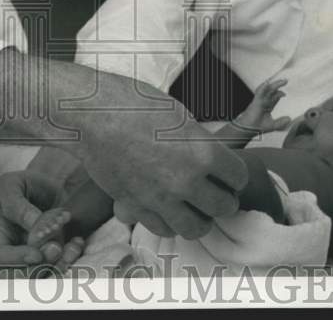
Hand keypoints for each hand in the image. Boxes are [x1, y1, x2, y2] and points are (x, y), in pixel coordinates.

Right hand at [0, 171, 84, 272]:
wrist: (51, 187)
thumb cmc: (25, 184)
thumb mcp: (13, 184)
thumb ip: (16, 204)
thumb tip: (31, 223)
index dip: (16, 259)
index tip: (36, 254)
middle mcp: (13, 250)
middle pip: (22, 270)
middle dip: (41, 263)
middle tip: (56, 248)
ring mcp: (34, 255)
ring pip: (43, 273)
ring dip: (59, 263)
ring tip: (72, 246)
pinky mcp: (52, 257)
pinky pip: (60, 266)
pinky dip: (71, 258)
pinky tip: (77, 242)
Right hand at [72, 74, 248, 240]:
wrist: (93, 115)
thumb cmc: (134, 104)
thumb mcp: (179, 115)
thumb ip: (199, 142)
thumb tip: (209, 157)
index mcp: (202, 152)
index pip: (238, 178)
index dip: (234, 174)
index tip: (226, 171)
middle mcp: (186, 181)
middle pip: (224, 207)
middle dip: (223, 197)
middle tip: (215, 189)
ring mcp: (160, 198)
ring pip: (197, 228)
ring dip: (200, 217)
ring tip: (194, 204)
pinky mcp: (137, 207)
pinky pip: (165, 229)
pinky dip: (171, 222)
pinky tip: (168, 207)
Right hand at [232, 77, 289, 132]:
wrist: (248, 129)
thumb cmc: (257, 126)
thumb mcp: (273, 125)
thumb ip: (281, 122)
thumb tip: (289, 119)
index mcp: (267, 106)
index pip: (274, 97)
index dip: (279, 94)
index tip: (284, 94)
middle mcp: (263, 101)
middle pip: (271, 91)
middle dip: (278, 85)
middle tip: (285, 81)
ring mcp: (260, 100)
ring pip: (267, 90)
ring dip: (274, 85)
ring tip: (281, 81)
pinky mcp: (256, 101)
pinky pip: (259, 93)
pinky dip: (263, 88)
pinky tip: (267, 84)